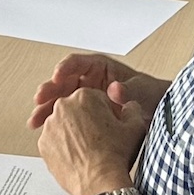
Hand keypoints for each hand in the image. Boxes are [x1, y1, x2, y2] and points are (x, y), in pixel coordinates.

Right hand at [30, 52, 144, 126]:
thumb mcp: (142, 91)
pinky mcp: (83, 115)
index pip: (77, 63)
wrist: (158, 115)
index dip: (65, 68)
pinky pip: (66, 116)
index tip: (57, 76)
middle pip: (63, 82)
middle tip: (40, 99)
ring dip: (46, 110)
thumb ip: (128, 91)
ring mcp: (85, 99)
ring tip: (35, 121)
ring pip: (60, 101)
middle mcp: (89, 82)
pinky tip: (46, 131)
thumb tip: (115, 89)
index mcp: (100, 68)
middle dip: (50, 90)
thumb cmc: (151, 97)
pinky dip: (55, 123)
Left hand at [35, 87, 150, 194]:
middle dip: (86, 121)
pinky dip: (63, 148)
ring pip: (63, 125)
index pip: (95, 99)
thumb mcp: (135, 126)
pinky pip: (54, 142)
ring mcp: (49, 125)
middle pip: (76, 110)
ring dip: (73, 134)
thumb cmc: (116, 154)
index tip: (109, 126)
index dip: (104, 114)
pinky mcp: (43, 144)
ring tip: (88, 150)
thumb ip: (132, 109)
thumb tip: (129, 105)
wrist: (100, 182)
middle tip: (99, 139)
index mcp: (84, 96)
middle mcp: (62, 106)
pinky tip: (76, 157)